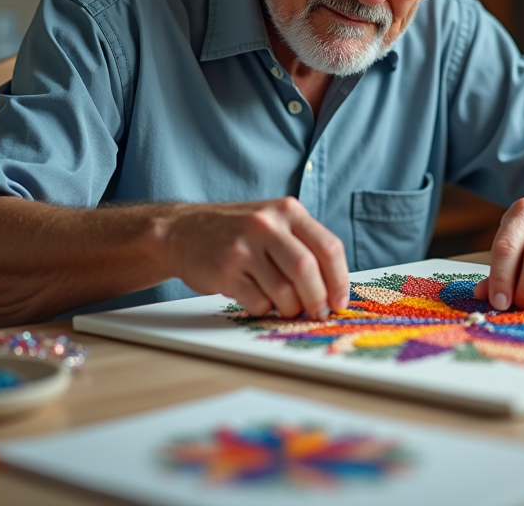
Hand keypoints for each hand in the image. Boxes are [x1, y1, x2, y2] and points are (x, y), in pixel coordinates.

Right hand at [167, 197, 348, 318]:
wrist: (183, 231)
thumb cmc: (238, 232)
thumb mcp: (274, 222)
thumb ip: (304, 245)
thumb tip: (335, 289)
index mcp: (288, 211)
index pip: (329, 248)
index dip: (340, 281)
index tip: (339, 302)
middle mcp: (267, 224)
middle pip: (307, 271)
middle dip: (317, 300)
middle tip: (317, 312)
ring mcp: (244, 247)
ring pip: (284, 292)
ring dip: (289, 308)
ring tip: (283, 305)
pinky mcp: (226, 270)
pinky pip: (258, 302)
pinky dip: (264, 309)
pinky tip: (257, 298)